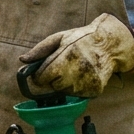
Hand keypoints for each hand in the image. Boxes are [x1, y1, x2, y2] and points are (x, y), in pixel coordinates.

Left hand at [18, 13, 133, 96]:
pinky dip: (77, 88)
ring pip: (65, 91)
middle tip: (63, 67)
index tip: (43, 71)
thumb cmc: (81, 39)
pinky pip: (77, 95)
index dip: (40, 75)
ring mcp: (87, 82)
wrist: (110, 45)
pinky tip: (83, 75)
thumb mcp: (60, 38)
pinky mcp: (95, 91)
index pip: (42, 77)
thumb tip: (22, 60)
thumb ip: (40, 50)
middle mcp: (77, 71)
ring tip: (75, 69)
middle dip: (53, 79)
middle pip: (53, 86)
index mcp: (66, 56)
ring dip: (65, 84)